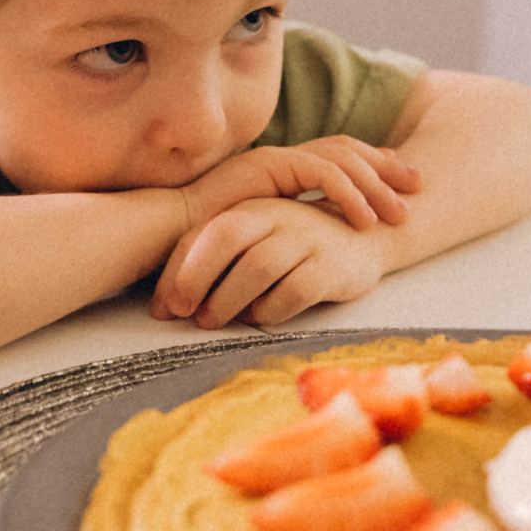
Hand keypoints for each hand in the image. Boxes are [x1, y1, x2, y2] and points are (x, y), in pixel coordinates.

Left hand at [150, 196, 389, 327]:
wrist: (366, 238)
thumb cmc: (295, 246)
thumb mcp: (256, 241)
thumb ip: (212, 263)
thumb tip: (164, 308)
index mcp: (252, 209)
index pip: (205, 233)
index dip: (179, 271)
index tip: (164, 309)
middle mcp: (278, 217)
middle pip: (227, 237)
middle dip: (197, 277)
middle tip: (185, 314)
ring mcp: (306, 240)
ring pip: (259, 266)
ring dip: (228, 299)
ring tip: (214, 321)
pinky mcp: (331, 268)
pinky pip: (295, 291)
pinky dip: (270, 310)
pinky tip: (259, 317)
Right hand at [177, 136, 418, 234]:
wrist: (165, 233)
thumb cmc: (207, 244)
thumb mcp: (263, 236)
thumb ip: (289, 232)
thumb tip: (321, 245)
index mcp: (284, 169)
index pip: (339, 158)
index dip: (375, 168)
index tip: (405, 185)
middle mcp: (282, 157)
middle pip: (348, 150)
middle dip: (387, 167)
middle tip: (418, 186)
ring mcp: (274, 158)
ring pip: (340, 159)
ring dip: (375, 185)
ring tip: (397, 213)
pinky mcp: (267, 167)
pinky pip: (319, 173)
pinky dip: (348, 193)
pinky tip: (365, 219)